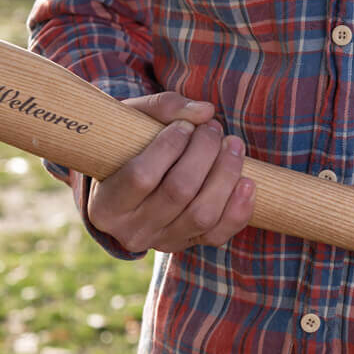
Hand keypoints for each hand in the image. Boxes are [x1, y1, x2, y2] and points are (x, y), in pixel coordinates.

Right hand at [86, 92, 254, 252]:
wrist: (130, 183)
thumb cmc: (128, 146)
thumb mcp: (131, 121)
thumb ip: (163, 108)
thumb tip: (205, 112)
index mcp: (106, 205)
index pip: (141, 176)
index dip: (169, 146)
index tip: (184, 126)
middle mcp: (132, 231)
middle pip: (178, 192)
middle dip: (204, 153)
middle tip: (213, 129)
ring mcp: (162, 242)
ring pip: (202, 214)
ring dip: (225, 175)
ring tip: (232, 145)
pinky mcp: (189, 245)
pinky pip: (219, 235)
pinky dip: (239, 209)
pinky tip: (247, 181)